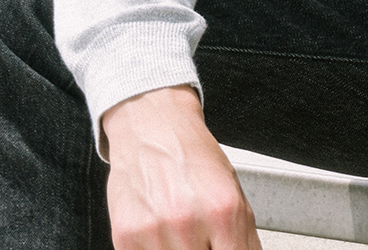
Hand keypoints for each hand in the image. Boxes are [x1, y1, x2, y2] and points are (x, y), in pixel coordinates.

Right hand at [100, 86, 262, 249]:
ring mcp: (154, 232)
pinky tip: (162, 236)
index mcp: (224, 210)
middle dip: (206, 249)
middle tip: (204, 239)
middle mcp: (188, 221)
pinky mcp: (125, 238)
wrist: (153, 129)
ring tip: (184, 232)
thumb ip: (242, 233)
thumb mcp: (233, 191)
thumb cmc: (193, 157)